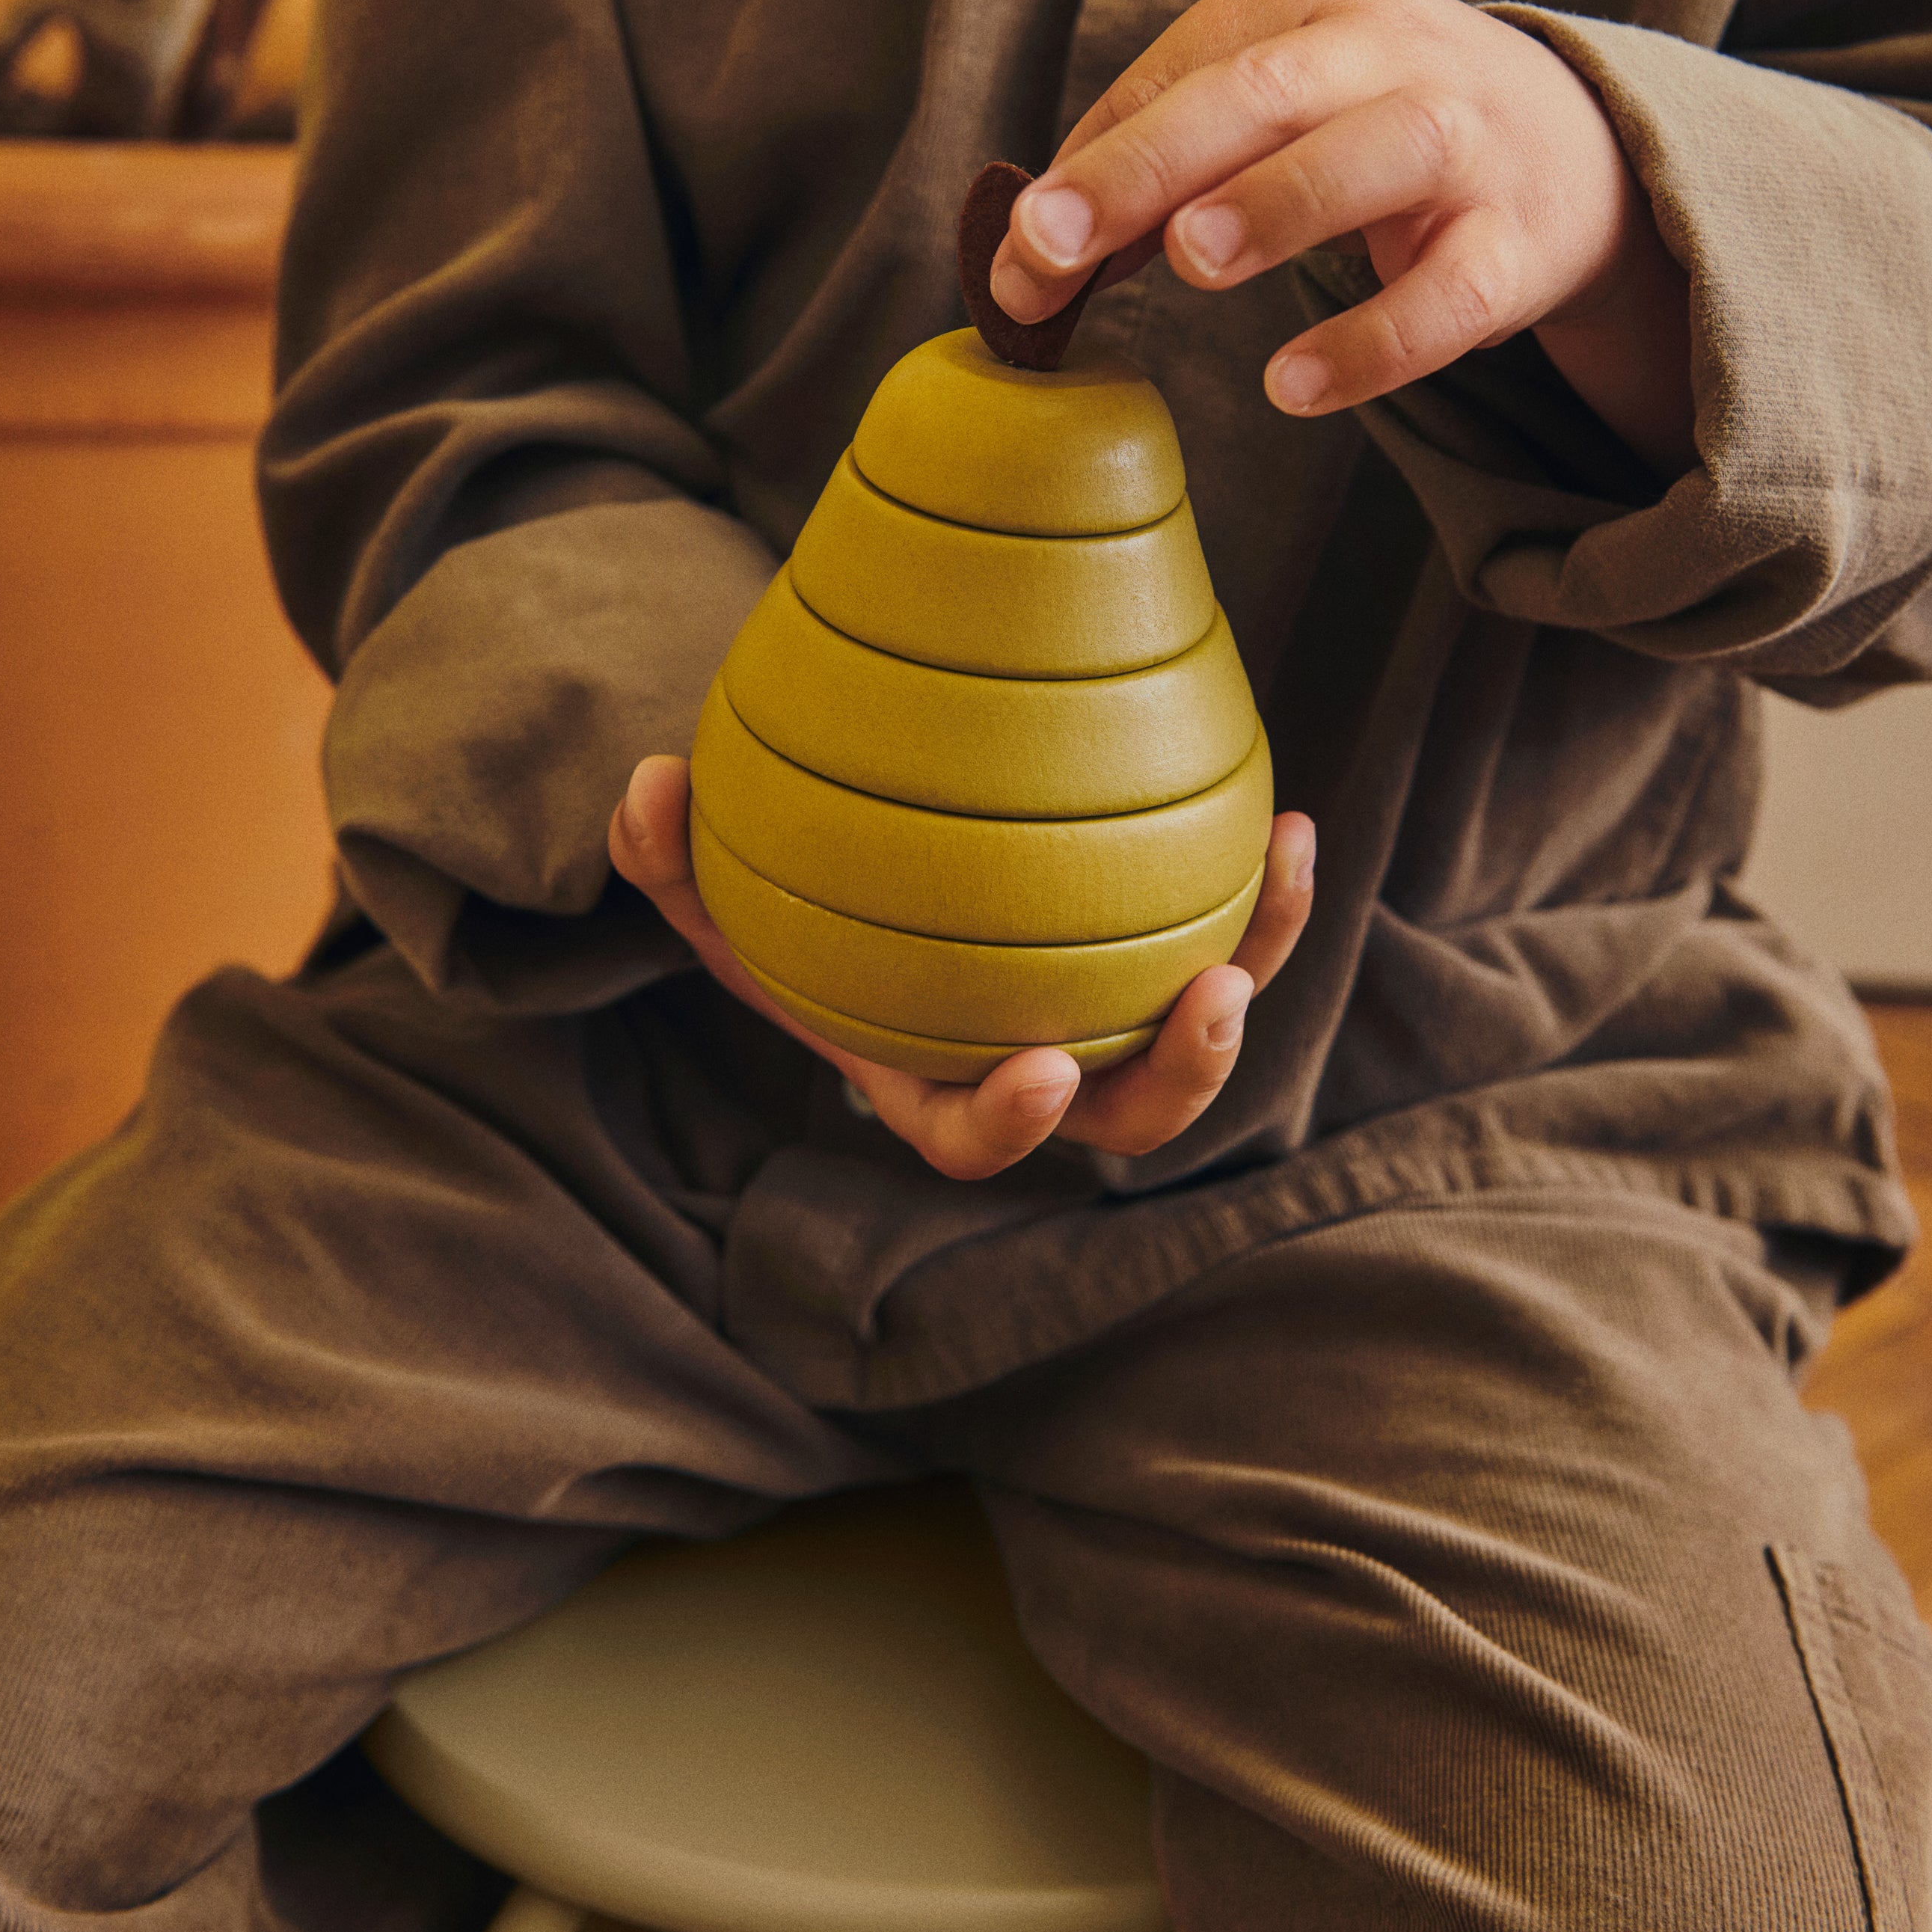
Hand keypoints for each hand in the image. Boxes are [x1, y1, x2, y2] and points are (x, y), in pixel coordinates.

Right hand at [608, 756, 1316, 1182]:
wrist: (868, 875)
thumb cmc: (788, 903)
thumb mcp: (713, 887)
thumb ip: (670, 857)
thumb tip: (647, 789)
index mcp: (926, 1081)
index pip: (966, 1142)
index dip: (1008, 1124)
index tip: (1040, 1069)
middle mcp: (1031, 1069)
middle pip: (1123, 1123)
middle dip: (1179, 1081)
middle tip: (1207, 999)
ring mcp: (1104, 1018)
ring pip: (1198, 1039)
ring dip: (1254, 966)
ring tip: (1278, 864)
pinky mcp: (1155, 954)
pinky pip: (1225, 941)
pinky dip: (1262, 896)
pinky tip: (1284, 817)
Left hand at [989, 0, 1695, 474]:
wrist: (1573, 143)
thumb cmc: (1370, 122)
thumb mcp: (1270, 105)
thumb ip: (1155, 166)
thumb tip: (1026, 256)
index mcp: (1304, 5)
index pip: (1181, 76)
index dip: (1089, 164)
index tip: (1016, 250)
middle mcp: (1388, 52)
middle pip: (1259, 96)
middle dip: (1147, 167)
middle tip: (1051, 240)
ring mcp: (1465, 142)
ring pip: (1372, 156)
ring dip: (1276, 204)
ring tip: (1190, 262)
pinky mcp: (1519, 243)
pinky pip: (1449, 295)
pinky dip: (1375, 341)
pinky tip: (1294, 385)